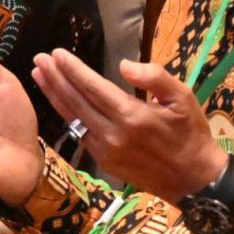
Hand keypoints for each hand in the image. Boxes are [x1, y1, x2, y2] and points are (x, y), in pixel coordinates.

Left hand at [29, 48, 226, 204]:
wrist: (194, 180)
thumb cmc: (191, 134)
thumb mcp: (183, 98)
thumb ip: (155, 77)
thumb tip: (124, 65)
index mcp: (131, 116)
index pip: (93, 87)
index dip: (73, 70)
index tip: (57, 54)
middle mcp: (112, 133)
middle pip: (76, 101)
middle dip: (56, 78)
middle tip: (39, 58)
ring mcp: (105, 150)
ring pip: (73, 118)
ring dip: (54, 95)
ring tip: (39, 75)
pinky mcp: (104, 162)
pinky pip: (79, 134)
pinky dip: (66, 115)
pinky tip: (58, 101)